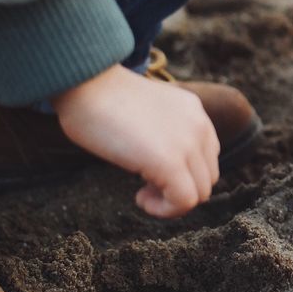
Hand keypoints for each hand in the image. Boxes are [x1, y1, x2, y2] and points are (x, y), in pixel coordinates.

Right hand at [51, 65, 219, 218]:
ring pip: (200, 193)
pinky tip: (139, 197)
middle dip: (178, 190)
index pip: (208, 158)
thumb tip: (155, 161)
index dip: (183, 174)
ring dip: (171, 201)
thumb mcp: (146, 113)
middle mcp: (199, 126)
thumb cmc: (99, 98)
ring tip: (142, 191)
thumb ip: (162, 132)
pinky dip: (164, 209)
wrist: (84, 81)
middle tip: (145, 185)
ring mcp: (188, 143)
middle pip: (207, 178)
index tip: (151, 172)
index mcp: (194, 113)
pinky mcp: (170, 161)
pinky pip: (184, 201)